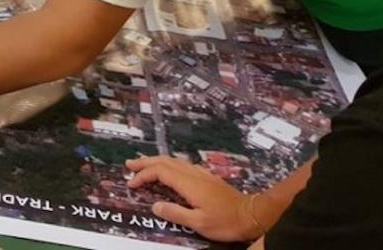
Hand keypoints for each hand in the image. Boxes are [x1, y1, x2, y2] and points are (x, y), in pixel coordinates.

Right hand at [125, 155, 262, 241]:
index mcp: (188, 183)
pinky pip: (182, 165)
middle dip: (146, 162)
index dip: (143, 176)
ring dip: (156, 161)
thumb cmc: (225, 221)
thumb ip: (175, 214)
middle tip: (129, 165)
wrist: (253, 215)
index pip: (159, 172)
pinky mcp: (207, 177)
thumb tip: (154, 206)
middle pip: (165, 161)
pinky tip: (168, 170)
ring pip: (174, 161)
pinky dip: (169, 164)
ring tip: (143, 165)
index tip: (131, 184)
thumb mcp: (198, 223)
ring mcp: (201, 174)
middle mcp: (193, 174)